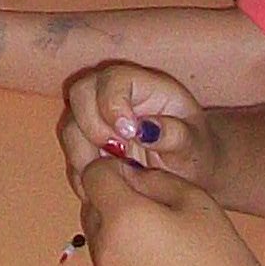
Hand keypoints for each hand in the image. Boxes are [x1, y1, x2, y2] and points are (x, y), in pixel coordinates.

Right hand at [58, 60, 218, 190]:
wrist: (188, 172)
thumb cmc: (194, 152)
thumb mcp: (194, 145)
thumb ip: (175, 135)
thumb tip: (146, 130)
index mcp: (142, 85)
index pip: (112, 78)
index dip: (112, 103)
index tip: (128, 133)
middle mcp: (112, 96)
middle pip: (79, 93)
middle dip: (91, 125)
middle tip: (115, 153)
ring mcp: (95, 120)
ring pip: (70, 125)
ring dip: (83, 152)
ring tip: (112, 173)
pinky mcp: (86, 146)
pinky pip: (71, 156)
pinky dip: (82, 173)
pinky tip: (104, 187)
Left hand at [76, 158, 261, 265]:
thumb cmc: (218, 254)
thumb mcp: (195, 199)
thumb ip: (152, 178)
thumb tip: (128, 175)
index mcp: (123, 217)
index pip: (92, 176)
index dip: (111, 169)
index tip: (134, 176)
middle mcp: (105, 248)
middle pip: (90, 207)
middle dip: (111, 199)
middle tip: (149, 207)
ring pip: (97, 239)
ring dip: (115, 230)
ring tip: (156, 239)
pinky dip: (122, 260)